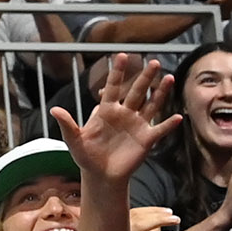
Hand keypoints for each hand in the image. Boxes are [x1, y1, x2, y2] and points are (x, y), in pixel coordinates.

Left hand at [47, 52, 178, 184]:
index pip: (112, 87)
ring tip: (169, 77)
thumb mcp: (74, 140)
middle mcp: (124, 114)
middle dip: (144, 77)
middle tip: (153, 61)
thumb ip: (67, 125)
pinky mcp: (146, 139)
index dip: (117, 72)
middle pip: (136, 91)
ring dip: (160, 93)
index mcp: (106, 111)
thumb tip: (53, 110)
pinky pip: (160, 129)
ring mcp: (137, 125)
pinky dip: (169, 124)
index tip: (121, 55)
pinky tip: (178, 116)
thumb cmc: (86, 156)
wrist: (100, 175)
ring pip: (151, 105)